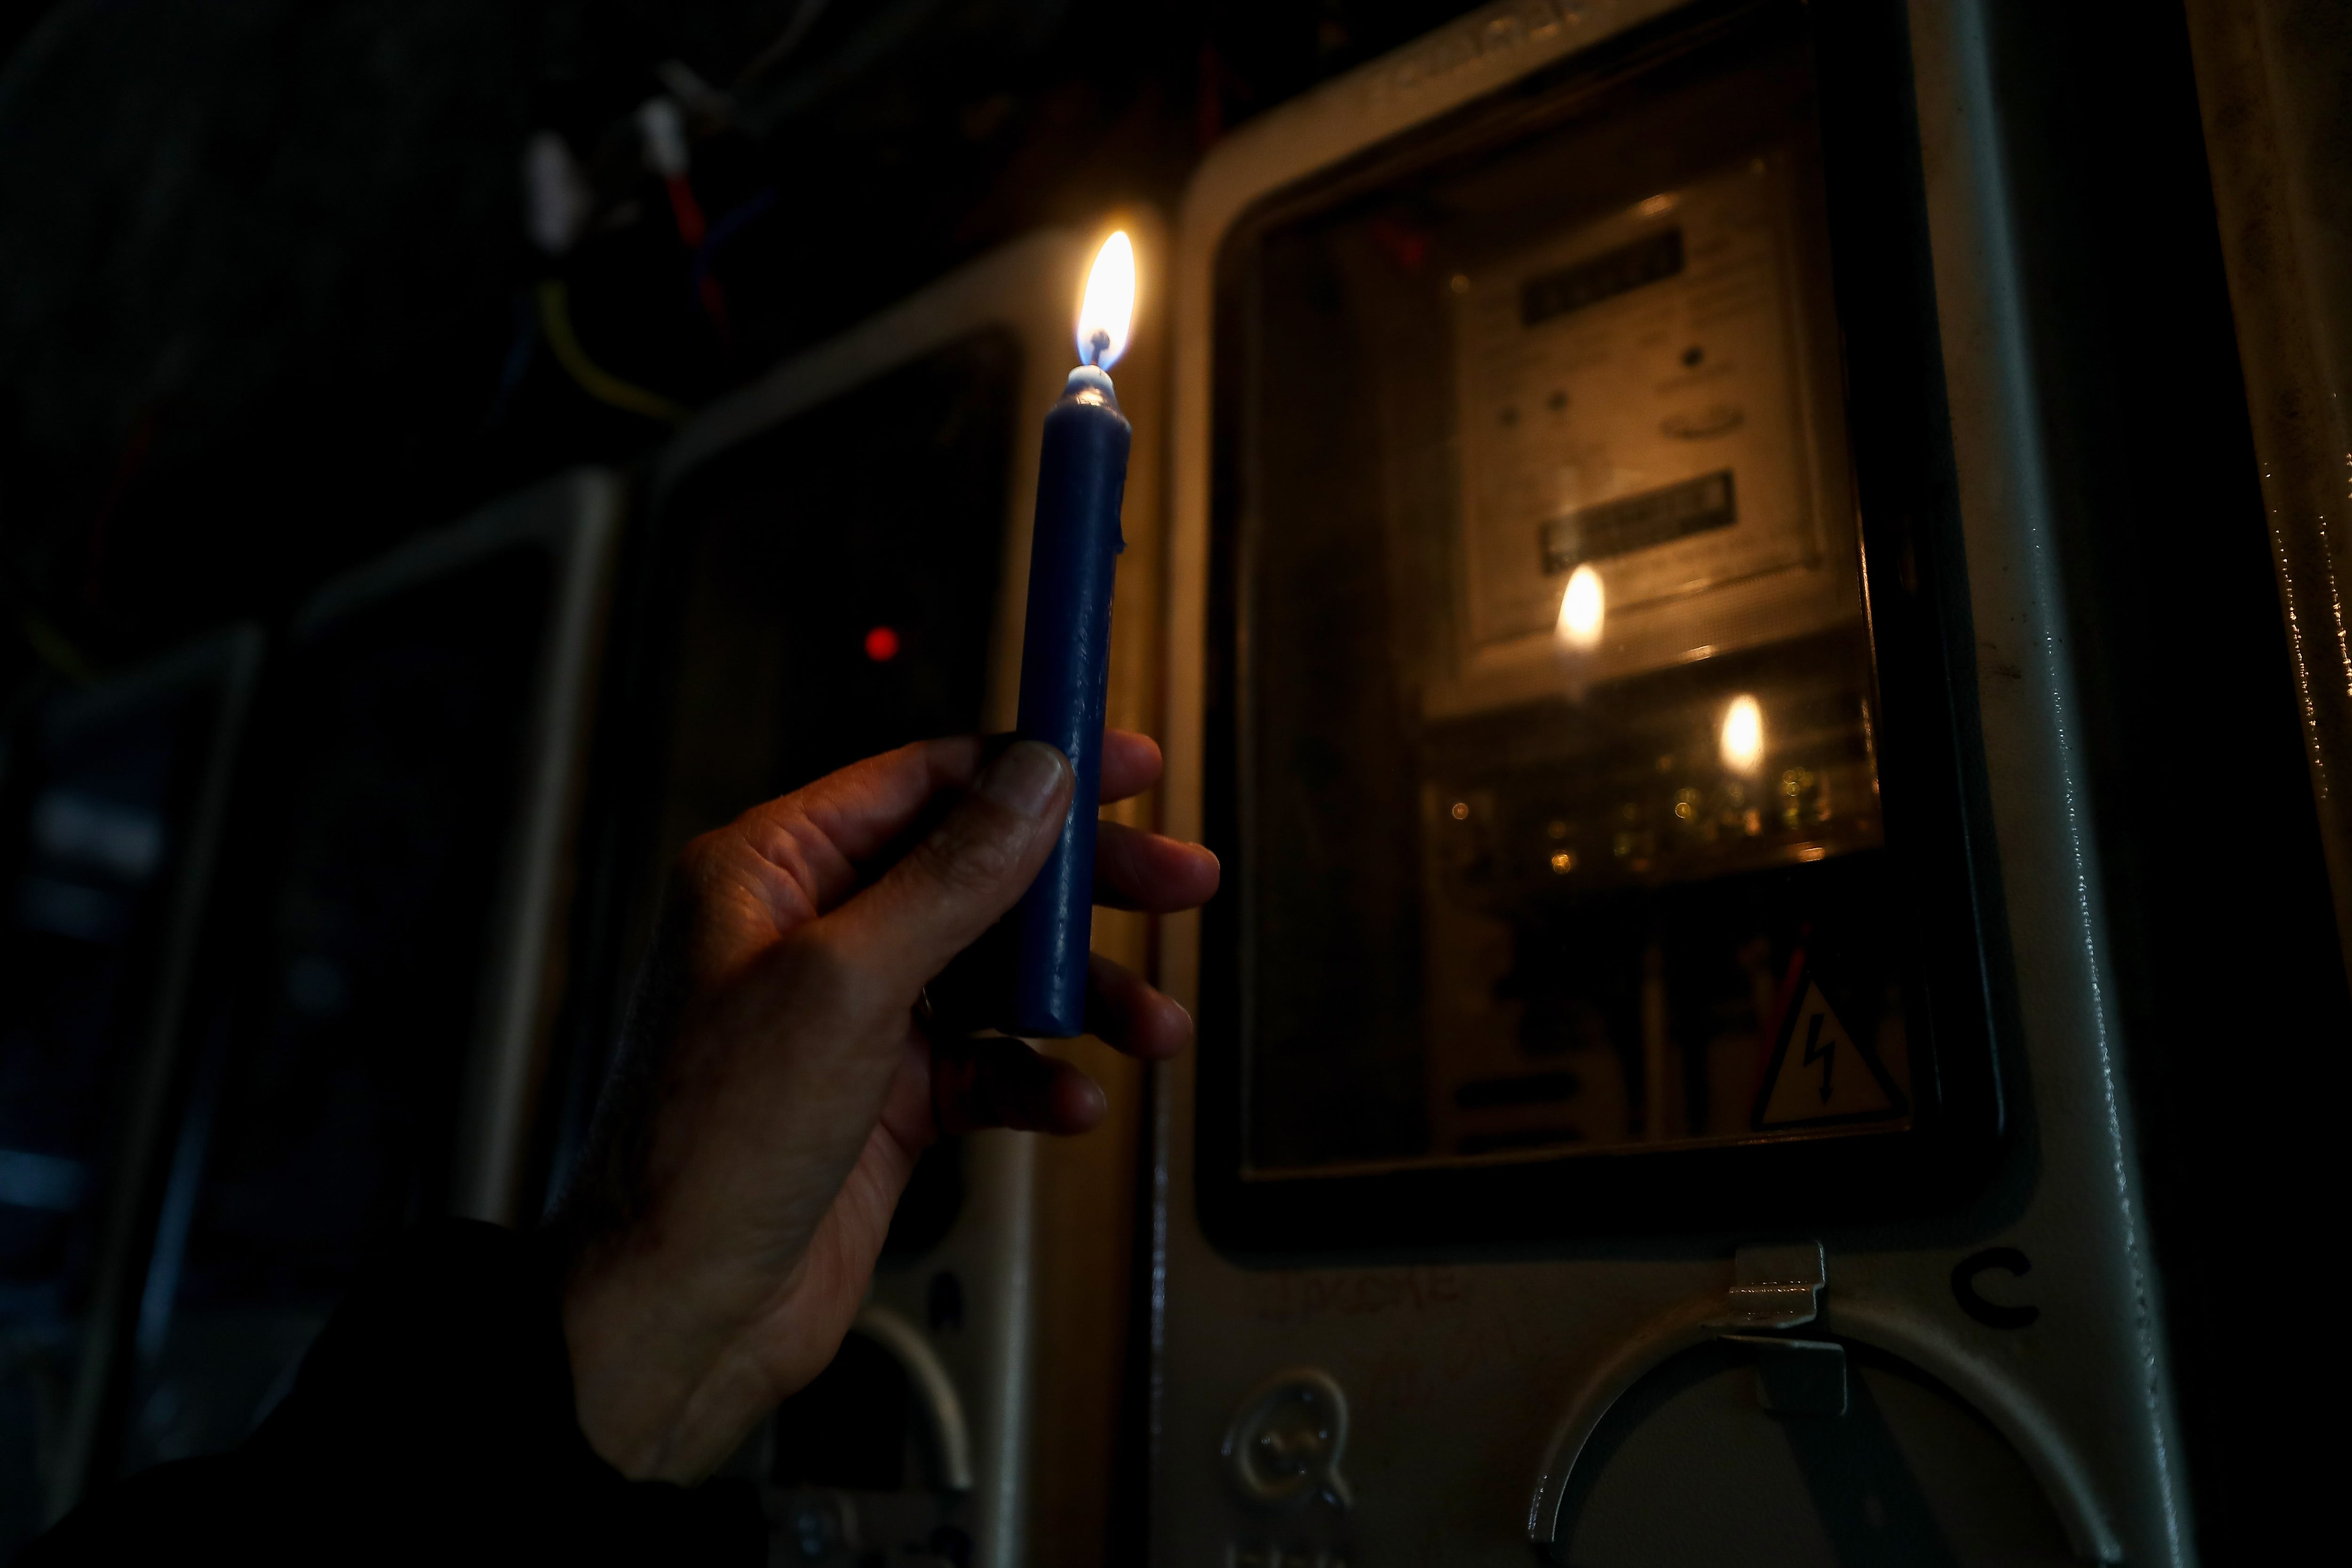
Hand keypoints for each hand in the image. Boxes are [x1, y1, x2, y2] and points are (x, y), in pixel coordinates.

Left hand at [549, 731, 1216, 1482]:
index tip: (1125, 765)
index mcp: (772, 873)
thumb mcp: (845, 983)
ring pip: (996, 977)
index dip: (1032, 768)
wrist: (675, 1314)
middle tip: (1180, 881)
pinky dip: (1036, 1082)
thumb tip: (1033, 780)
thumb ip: (952, 875)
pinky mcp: (882, 1102)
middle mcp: (812, 935)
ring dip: (1080, 999)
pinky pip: (986, 1069)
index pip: (924, 784)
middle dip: (1085, 886)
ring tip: (1152, 1026)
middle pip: (979, 874)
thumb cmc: (708, 1146)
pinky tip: (1072, 1103)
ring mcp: (851, 1021)